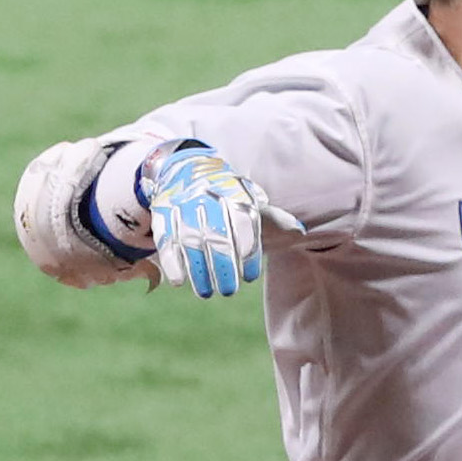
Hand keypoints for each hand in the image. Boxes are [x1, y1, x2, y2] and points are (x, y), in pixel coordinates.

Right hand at [140, 139, 282, 298]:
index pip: (244, 222)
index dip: (248, 251)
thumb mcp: (251, 199)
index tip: (251, 276)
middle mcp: (207, 198)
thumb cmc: (227, 193)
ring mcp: (182, 205)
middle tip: (229, 291)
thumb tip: (299, 232)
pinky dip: (171, 260)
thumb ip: (273, 219)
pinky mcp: (162, 213)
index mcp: (234, 193)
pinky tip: (178, 281)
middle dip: (223, 266)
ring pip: (190, 240)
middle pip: (216, 235)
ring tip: (206, 293)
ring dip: (197, 269)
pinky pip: (165, 238)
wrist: (184, 167)